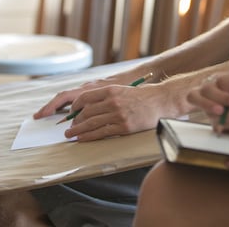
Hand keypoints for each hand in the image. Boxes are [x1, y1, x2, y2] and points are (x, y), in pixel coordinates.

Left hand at [35, 76, 166, 140]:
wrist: (160, 101)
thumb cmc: (142, 96)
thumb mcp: (122, 90)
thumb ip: (107, 97)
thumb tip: (89, 107)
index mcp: (110, 90)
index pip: (85, 98)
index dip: (75, 106)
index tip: (71, 113)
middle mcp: (112, 102)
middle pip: (86, 112)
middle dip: (75, 121)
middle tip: (68, 128)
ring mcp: (118, 115)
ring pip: (91, 124)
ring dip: (78, 131)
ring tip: (70, 135)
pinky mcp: (124, 127)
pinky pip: (102, 133)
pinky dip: (89, 137)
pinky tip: (83, 139)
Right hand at [187, 71, 228, 135]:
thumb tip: (217, 87)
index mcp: (217, 82)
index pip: (205, 87)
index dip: (218, 95)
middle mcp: (212, 95)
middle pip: (194, 97)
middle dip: (210, 105)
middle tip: (223, 110)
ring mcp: (214, 111)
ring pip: (209, 114)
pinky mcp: (218, 125)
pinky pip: (215, 126)